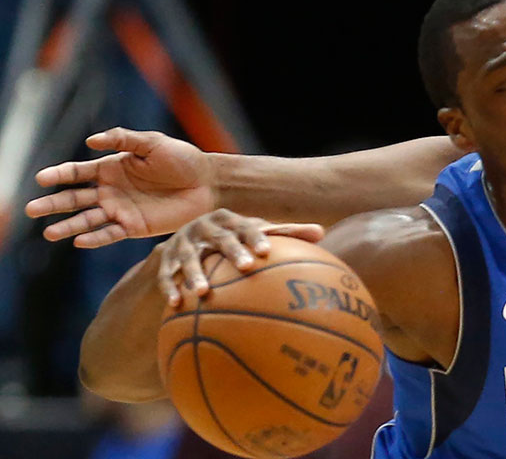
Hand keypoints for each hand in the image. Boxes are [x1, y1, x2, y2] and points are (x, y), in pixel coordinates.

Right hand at [27, 128, 216, 247]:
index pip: (78, 172)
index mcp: (112, 168)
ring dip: (68, 226)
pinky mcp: (134, 227)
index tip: (42, 178)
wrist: (208, 183)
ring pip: (87, 220)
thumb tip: (90, 141)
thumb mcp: (153, 143)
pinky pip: (110, 234)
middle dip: (53, 204)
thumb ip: (124, 140)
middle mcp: (111, 191)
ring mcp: (121, 210)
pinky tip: (79, 241)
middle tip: (30, 209)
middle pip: (75, 198)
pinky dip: (95, 238)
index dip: (60, 174)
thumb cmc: (183, 160)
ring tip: (48, 232)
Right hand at [157, 209, 323, 306]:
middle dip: (232, 251)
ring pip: (189, 257)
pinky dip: (170, 288)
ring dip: (194, 274)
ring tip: (203, 292)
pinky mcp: (165, 259)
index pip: (246, 226)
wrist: (189, 238)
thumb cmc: (234, 239)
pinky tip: (175, 304)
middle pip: (220, 239)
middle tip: (246, 267)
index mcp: (230, 220)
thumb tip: (322, 232)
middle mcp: (205, 227)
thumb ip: (286, 233)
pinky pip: (166, 274)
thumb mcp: (255, 234)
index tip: (267, 252)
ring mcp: (183, 242)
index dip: (256, 237)